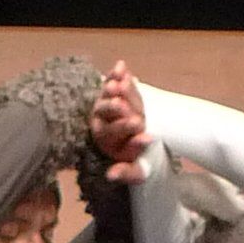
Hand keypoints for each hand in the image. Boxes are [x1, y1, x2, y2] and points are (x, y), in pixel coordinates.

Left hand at [94, 61, 153, 183]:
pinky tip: (121, 66)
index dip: (125, 132)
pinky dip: (117, 74)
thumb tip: (111, 176)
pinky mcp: (110, 92)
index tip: (144, 134)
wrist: (141, 141)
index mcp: (105, 141)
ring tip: (122, 83)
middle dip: (119, 112)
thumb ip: (126, 174)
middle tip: (131, 108)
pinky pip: (113, 81)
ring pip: (109, 95)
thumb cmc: (139, 160)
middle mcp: (100, 122)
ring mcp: (104, 106)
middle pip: (108, 114)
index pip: (113, 135)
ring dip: (116, 89)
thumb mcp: (136, 172)